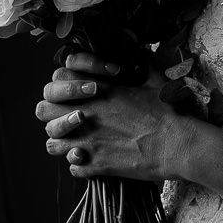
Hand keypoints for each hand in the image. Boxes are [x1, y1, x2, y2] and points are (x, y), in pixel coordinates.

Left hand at [38, 51, 192, 182]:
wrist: (179, 144)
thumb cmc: (168, 110)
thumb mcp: (151, 78)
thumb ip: (136, 64)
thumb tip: (134, 55)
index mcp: (97, 91)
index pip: (58, 78)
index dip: (64, 83)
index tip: (84, 91)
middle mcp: (87, 114)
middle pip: (43, 110)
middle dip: (52, 113)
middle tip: (71, 118)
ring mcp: (89, 141)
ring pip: (51, 143)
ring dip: (62, 142)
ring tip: (77, 142)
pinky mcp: (98, 165)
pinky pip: (72, 167)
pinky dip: (79, 164)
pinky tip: (92, 160)